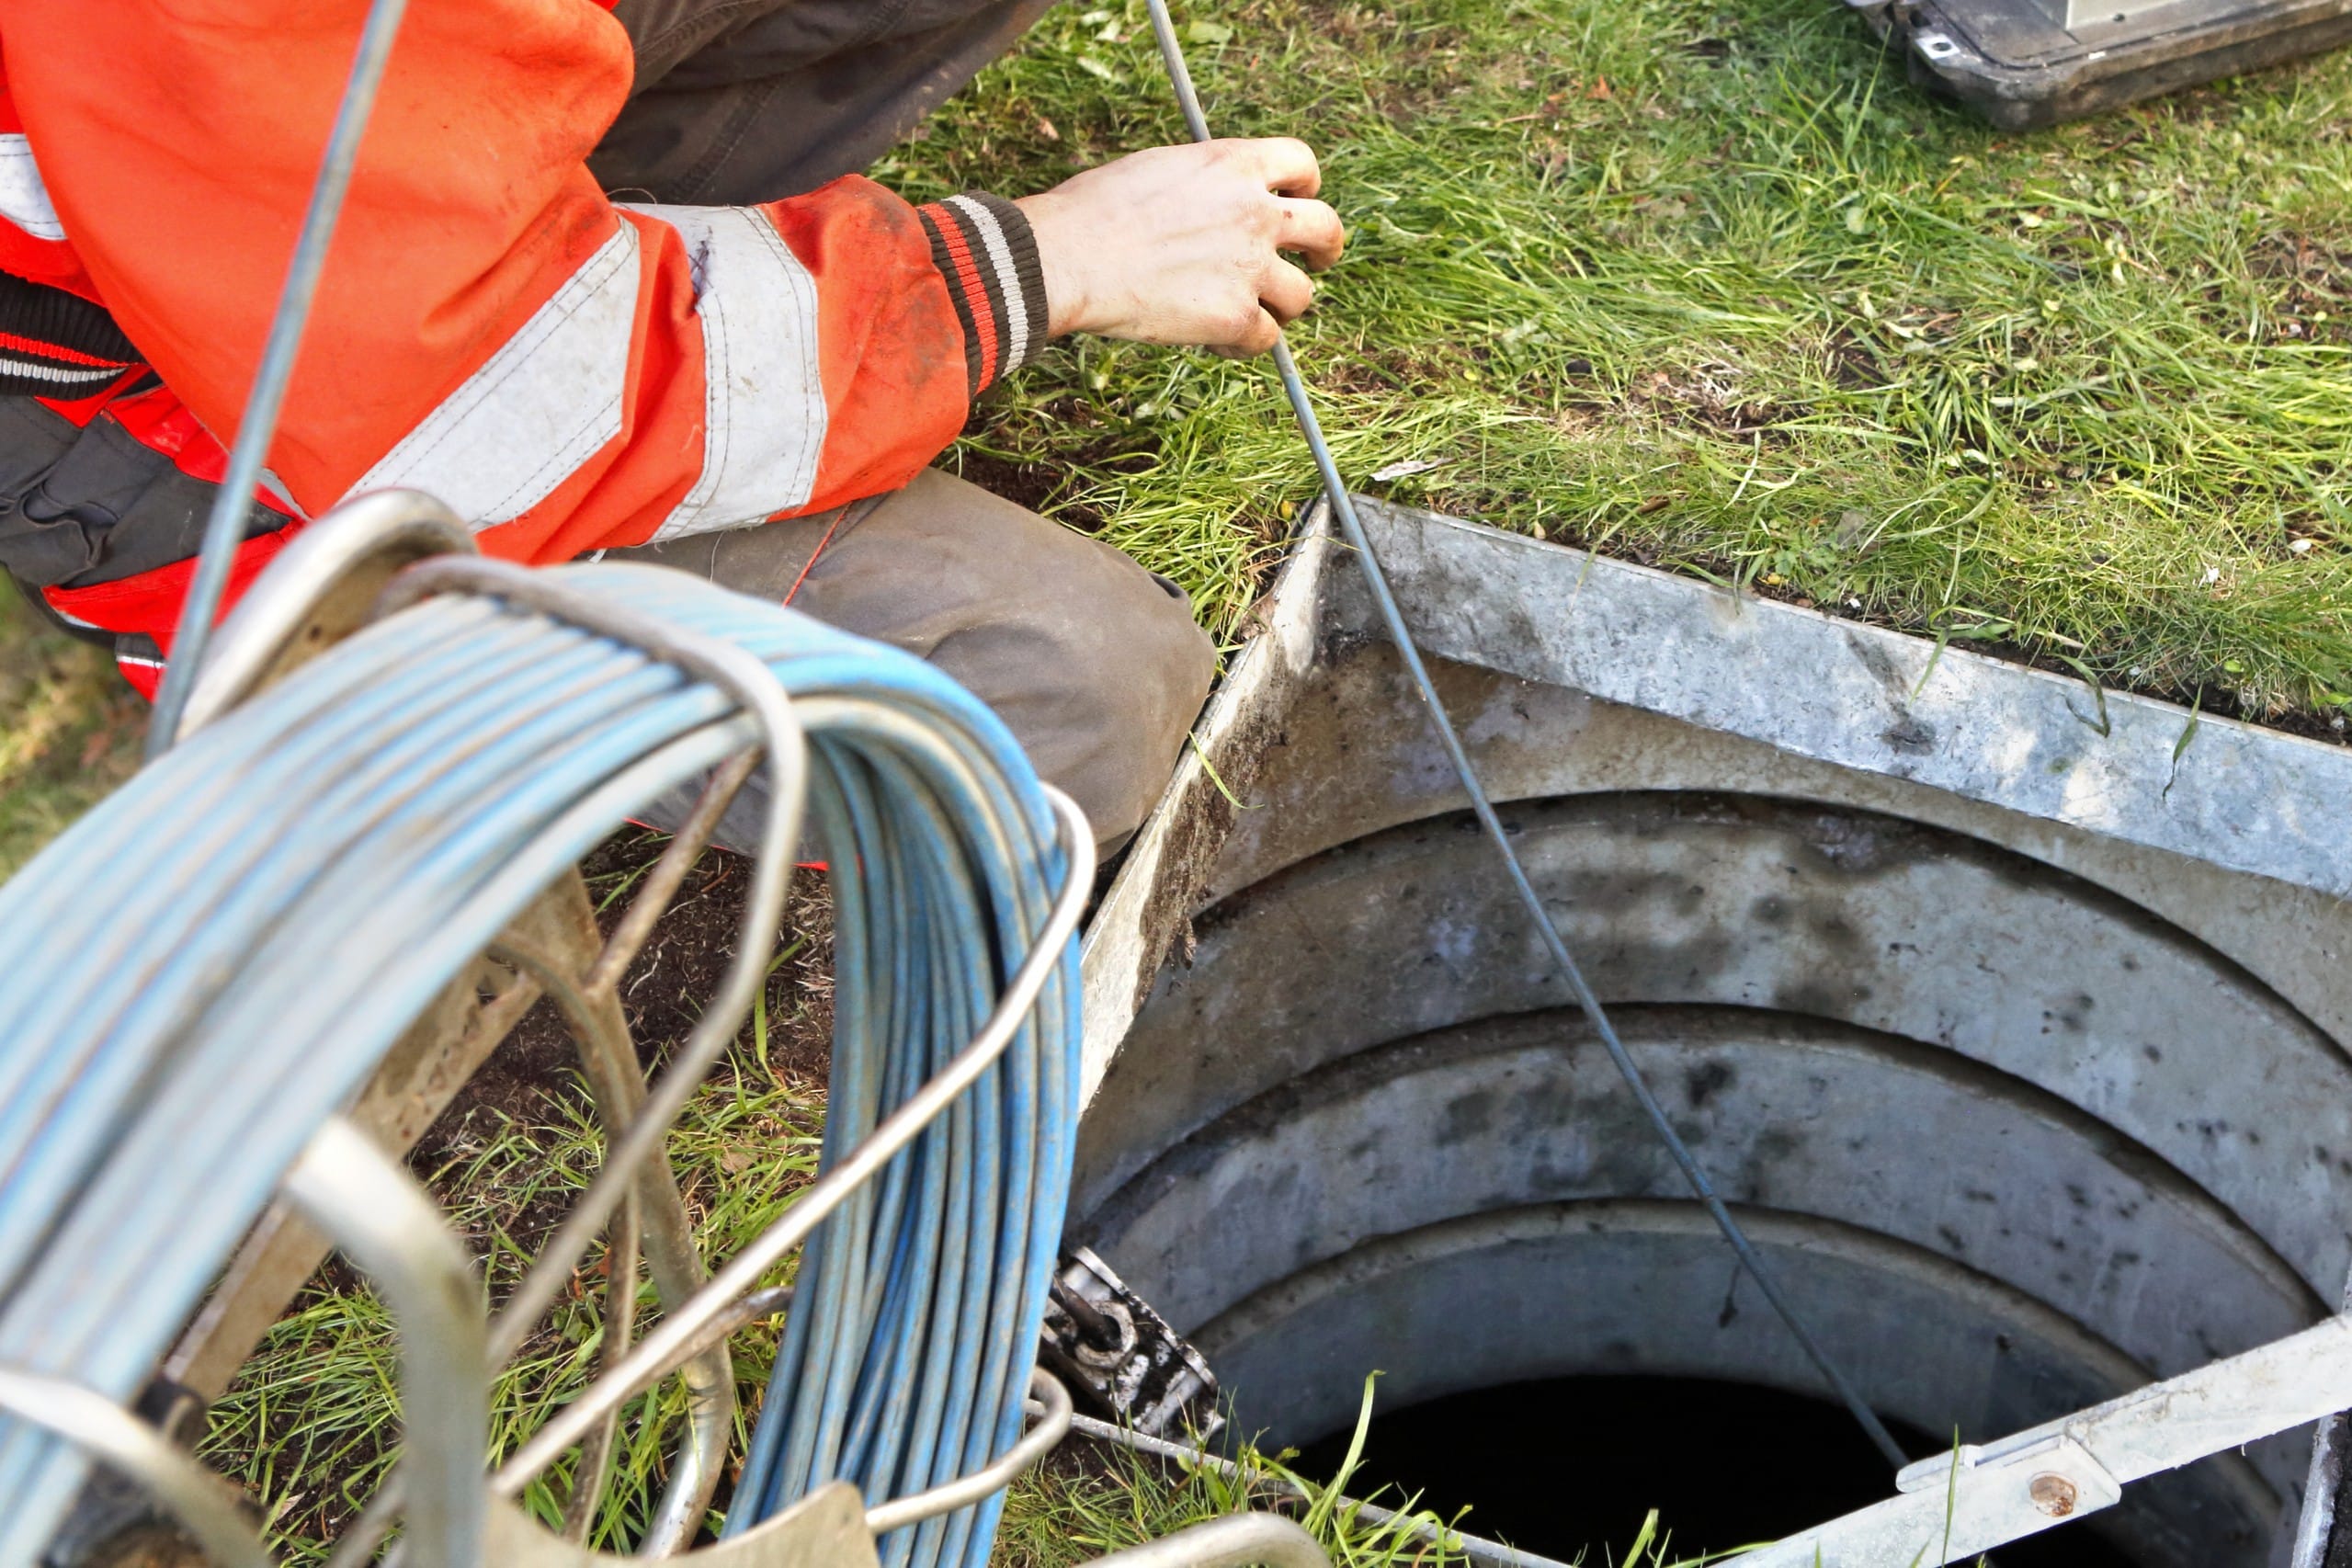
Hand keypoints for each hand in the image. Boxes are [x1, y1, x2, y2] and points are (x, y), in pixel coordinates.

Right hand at [1014, 137, 1345, 355]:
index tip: (1298, 201)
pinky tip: (1216, 341)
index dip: (1307, 185)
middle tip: (1317, 261)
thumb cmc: (1091, 212)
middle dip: (1327, 248)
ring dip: (1280, 306)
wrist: (1069, 256)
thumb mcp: (1157, 170)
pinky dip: (1245, 344)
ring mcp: (1250, 266)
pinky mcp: (1235, 316)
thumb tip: (1210, 205)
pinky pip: (1265, 339)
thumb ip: (1202, 185)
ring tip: (1250, 314)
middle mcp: (1254, 211)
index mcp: (1233, 163)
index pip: (1301, 163)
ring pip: (1301, 295)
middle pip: (1325, 228)